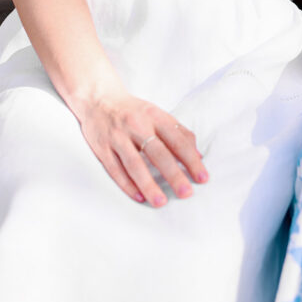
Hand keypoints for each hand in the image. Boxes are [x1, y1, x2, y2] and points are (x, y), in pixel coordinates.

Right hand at [77, 92, 208, 205]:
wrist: (99, 99)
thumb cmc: (134, 111)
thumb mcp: (157, 114)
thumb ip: (178, 132)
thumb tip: (198, 155)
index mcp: (155, 116)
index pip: (177, 140)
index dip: (191, 159)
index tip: (202, 177)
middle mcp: (137, 126)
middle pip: (158, 153)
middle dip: (174, 174)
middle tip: (186, 193)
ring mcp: (118, 137)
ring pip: (135, 164)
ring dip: (149, 184)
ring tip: (161, 202)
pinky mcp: (102, 148)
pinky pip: (115, 169)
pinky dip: (127, 184)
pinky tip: (139, 197)